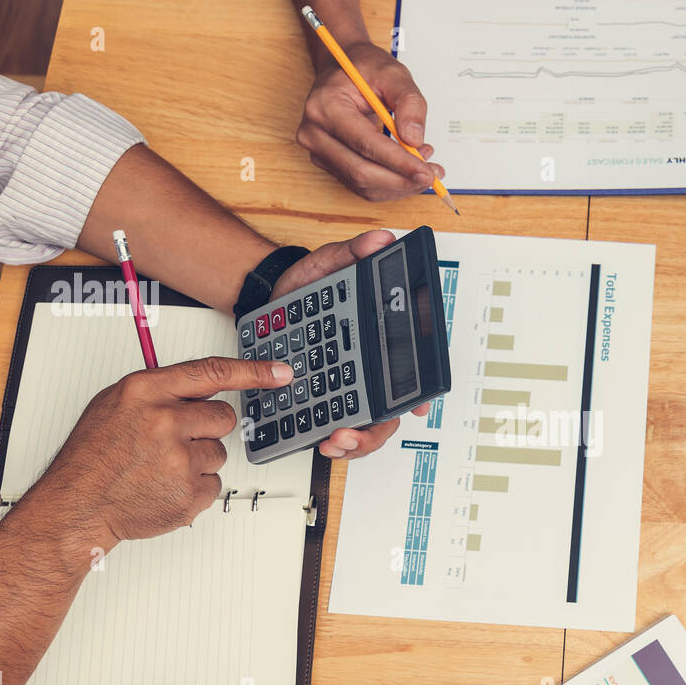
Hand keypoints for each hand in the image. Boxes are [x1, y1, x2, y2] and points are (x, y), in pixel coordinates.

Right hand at [32, 357, 293, 550]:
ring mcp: (178, 459)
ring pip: (219, 453)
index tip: (280, 374)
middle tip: (173, 443)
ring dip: (197, 461)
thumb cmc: (93, 456)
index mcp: (146, 391)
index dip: (253, 373)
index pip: (213, 373)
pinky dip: (194, 488)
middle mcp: (164, 421)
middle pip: (223, 417)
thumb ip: (160, 392)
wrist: (76, 505)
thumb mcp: (116, 404)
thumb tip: (202, 387)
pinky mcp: (189, 492)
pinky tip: (165, 487)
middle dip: (206, 430)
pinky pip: (214, 484)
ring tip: (160, 469)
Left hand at [272, 228, 430, 459]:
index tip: (417, 406)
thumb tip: (380, 241)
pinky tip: (321, 441)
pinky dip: (334, 442)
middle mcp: (368, 371)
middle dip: (374, 431)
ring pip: (367, 429)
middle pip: (389, 413)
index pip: (411, 371)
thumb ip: (352, 252)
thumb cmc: (304, 286)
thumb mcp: (326, 264)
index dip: (420, 392)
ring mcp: (346, 390)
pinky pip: (337, 431)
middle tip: (350, 431)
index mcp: (379, 343)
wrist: (265, 302)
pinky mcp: (321, 403)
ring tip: (334, 441)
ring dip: (356, 443)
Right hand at [296, 41, 441, 200]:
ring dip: (399, 184)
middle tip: (432, 175)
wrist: (342, 69)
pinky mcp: (330, 164)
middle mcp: (315, 134)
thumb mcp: (392, 72)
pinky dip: (390, 184)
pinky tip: (407, 170)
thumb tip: (414, 139)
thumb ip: (409, 103)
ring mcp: (319, 152)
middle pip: (362, 172)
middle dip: (402, 180)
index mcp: (325, 107)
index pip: (365, 144)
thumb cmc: (363, 68)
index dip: (399, 163)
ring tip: (424, 167)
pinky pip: (362, 186)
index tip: (426, 172)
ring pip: (363, 185)